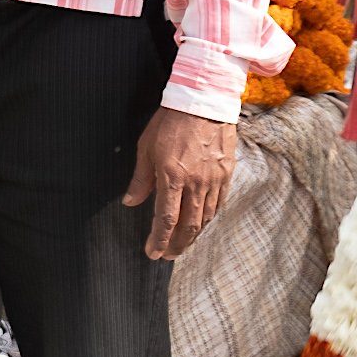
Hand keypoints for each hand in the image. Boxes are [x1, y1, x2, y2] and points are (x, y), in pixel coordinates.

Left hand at [121, 105, 235, 261]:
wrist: (204, 100)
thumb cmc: (170, 122)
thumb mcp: (146, 148)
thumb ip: (141, 179)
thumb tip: (130, 202)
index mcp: (172, 177)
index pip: (166, 219)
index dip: (159, 239)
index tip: (152, 252)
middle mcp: (196, 183)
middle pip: (188, 225)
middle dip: (177, 245)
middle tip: (167, 256)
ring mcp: (214, 179)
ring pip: (205, 218)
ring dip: (193, 236)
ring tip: (182, 244)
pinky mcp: (227, 173)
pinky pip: (218, 204)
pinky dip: (208, 218)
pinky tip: (201, 224)